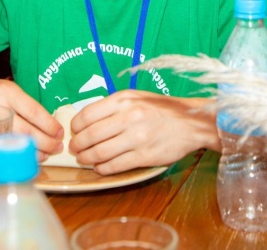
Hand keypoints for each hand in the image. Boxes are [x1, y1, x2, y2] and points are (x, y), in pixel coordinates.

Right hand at [0, 78, 64, 159]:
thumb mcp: (5, 90)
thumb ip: (24, 105)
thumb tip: (49, 125)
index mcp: (6, 92)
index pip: (34, 111)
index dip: (50, 125)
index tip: (60, 133)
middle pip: (26, 131)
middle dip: (46, 143)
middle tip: (57, 148)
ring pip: (15, 145)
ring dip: (33, 153)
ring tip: (45, 155)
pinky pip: (0, 154)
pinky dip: (13, 159)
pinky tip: (23, 160)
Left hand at [67, 91, 218, 174]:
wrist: (192, 122)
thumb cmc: (162, 109)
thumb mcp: (137, 97)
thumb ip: (114, 106)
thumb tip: (88, 119)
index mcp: (124, 100)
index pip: (87, 114)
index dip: (75, 126)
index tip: (74, 131)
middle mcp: (129, 116)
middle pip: (90, 135)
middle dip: (77, 145)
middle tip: (74, 149)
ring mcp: (137, 137)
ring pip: (100, 152)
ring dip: (86, 158)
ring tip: (84, 159)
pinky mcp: (145, 156)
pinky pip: (115, 165)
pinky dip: (102, 169)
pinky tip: (99, 168)